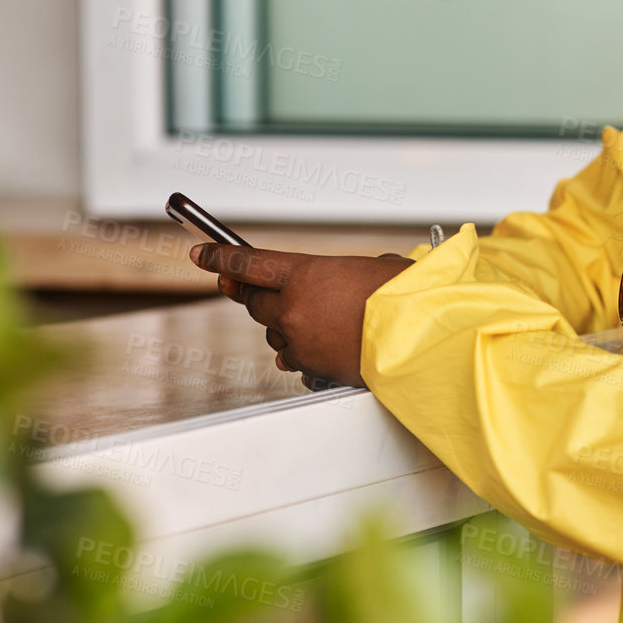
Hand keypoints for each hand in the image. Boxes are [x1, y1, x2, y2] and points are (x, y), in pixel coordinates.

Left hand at [189, 244, 416, 389]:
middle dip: (255, 296)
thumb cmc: (403, 296)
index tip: (202, 254)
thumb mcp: (368, 268)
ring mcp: (299, 341)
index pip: (247, 263)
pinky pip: (295, 359)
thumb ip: (338, 275)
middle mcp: (293, 308)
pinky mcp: (311, 368)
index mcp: (304, 273)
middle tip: (254, 291)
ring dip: (288, 327)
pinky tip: (326, 346)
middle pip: (255, 302)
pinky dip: (304, 353)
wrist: (420, 336)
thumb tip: (340, 285)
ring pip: (275, 333)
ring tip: (320, 322)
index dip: (219, 257)